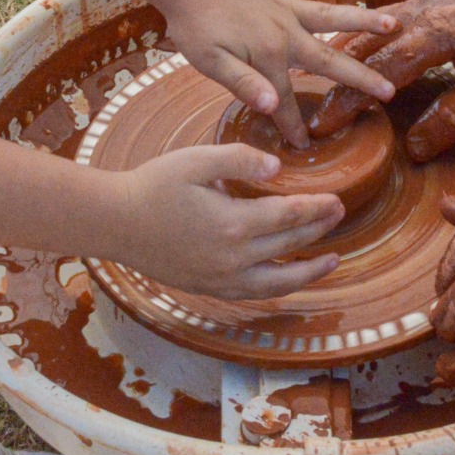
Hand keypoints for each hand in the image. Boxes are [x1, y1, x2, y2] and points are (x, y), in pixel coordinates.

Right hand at [106, 143, 347, 297]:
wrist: (114, 223)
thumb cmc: (153, 186)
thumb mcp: (196, 160)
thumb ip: (239, 159)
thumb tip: (277, 169)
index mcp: (233, 224)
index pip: (288, 217)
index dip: (316, 208)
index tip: (336, 200)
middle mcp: (232, 259)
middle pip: (288, 246)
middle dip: (318, 230)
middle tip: (340, 215)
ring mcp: (220, 279)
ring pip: (277, 283)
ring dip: (308, 272)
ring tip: (331, 262)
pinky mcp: (207, 288)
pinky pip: (253, 294)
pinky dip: (277, 289)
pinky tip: (286, 279)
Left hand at [156, 0, 398, 147]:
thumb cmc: (192, 24)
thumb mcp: (208, 62)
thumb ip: (243, 83)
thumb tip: (270, 106)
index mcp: (268, 56)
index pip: (286, 101)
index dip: (294, 126)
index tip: (306, 146)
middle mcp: (287, 31)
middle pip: (329, 60)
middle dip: (360, 77)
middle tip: (390, 90)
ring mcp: (287, 4)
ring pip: (334, 15)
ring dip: (365, 22)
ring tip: (395, 26)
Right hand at [306, 0, 454, 159]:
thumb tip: (416, 148)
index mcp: (437, 32)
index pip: (379, 71)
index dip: (349, 100)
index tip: (322, 126)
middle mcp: (424, 9)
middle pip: (365, 46)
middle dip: (336, 78)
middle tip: (314, 111)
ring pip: (374, 28)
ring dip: (348, 54)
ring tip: (323, 79)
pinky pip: (392, 18)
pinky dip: (369, 37)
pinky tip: (364, 49)